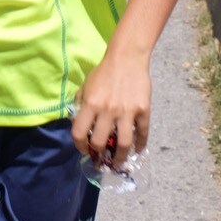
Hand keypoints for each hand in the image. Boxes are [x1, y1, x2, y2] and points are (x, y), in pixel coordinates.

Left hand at [70, 49, 150, 166]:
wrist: (127, 58)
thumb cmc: (103, 72)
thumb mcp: (85, 86)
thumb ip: (79, 104)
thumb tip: (76, 124)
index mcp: (90, 104)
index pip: (79, 133)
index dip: (79, 145)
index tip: (83, 149)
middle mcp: (107, 110)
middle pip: (100, 142)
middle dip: (99, 153)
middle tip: (102, 156)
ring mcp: (127, 111)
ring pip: (123, 144)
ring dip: (120, 158)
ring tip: (119, 161)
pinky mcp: (143, 111)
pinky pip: (142, 134)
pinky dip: (140, 145)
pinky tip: (137, 150)